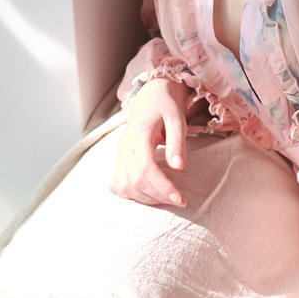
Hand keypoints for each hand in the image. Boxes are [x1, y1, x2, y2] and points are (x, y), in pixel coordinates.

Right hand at [111, 77, 190, 206]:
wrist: (151, 97)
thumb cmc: (166, 107)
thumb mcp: (177, 120)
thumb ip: (177, 143)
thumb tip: (178, 168)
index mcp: (139, 135)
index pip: (146, 169)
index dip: (163, 187)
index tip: (180, 198)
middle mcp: (124, 147)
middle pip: (136, 181)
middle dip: (159, 196)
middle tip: (181, 200)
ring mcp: (119, 154)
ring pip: (126, 186)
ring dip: (148, 198)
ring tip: (168, 197)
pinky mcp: (118, 159)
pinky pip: (118, 184)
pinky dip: (131, 194)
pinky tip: (147, 194)